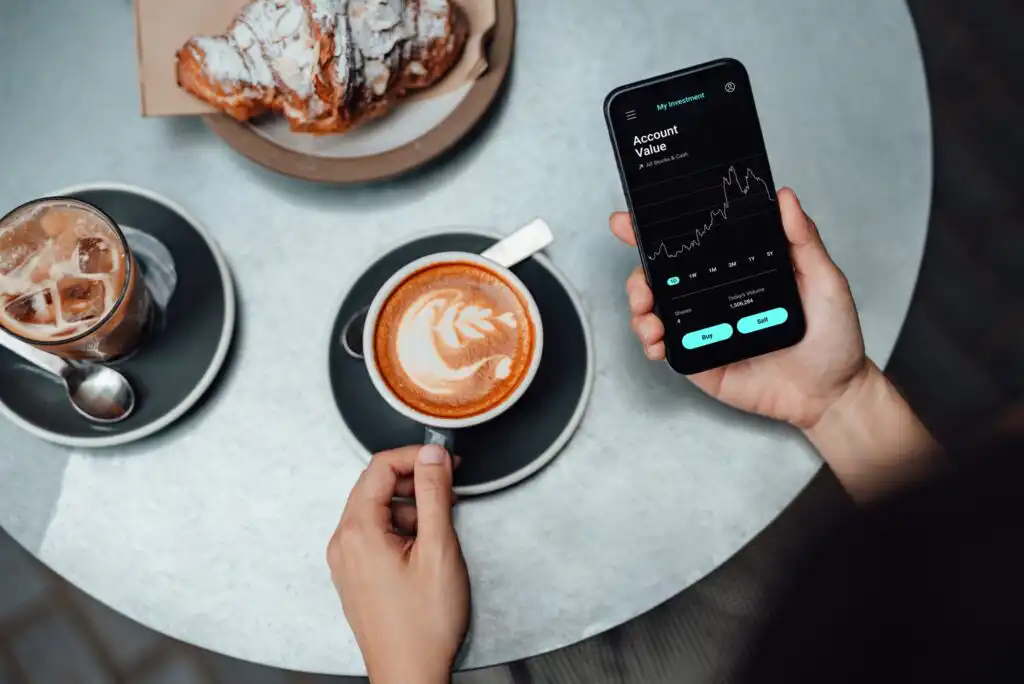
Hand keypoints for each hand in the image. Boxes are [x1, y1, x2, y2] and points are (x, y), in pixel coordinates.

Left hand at [327, 445, 468, 683]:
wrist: (409, 675)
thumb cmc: (423, 625)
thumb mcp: (438, 549)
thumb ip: (434, 494)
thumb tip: (432, 455)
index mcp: (358, 531)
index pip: (380, 467)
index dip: (416, 456)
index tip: (444, 459)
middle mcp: (343, 542)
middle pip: (375, 486)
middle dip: (414, 480)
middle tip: (449, 487)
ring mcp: (346, 560)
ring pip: (377, 510)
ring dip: (410, 507)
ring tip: (440, 530)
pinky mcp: (355, 574)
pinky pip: (375, 534)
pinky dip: (401, 529)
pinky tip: (425, 549)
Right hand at [610, 188, 868, 429]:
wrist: (831, 392)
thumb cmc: (832, 337)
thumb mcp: (824, 280)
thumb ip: (803, 240)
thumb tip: (785, 198)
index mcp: (736, 270)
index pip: (691, 246)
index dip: (655, 233)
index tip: (627, 221)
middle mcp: (713, 296)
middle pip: (659, 278)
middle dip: (636, 276)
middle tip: (641, 284)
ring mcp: (703, 329)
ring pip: (654, 312)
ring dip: (639, 309)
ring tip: (648, 316)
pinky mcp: (700, 360)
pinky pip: (665, 348)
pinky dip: (650, 342)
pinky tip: (656, 341)